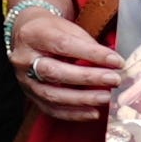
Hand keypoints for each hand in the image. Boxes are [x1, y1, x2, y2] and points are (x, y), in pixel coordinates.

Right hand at [3, 0, 126, 118]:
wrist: (25, 36)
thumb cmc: (51, 31)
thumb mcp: (67, 28)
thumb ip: (87, 44)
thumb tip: (113, 63)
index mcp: (33, 35)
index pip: (64, 45)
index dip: (92, 54)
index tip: (116, 61)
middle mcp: (24, 59)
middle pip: (55, 72)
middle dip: (88, 78)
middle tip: (114, 80)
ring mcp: (24, 79)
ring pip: (52, 94)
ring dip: (82, 99)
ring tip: (106, 98)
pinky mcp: (29, 95)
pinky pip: (51, 109)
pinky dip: (74, 114)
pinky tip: (93, 113)